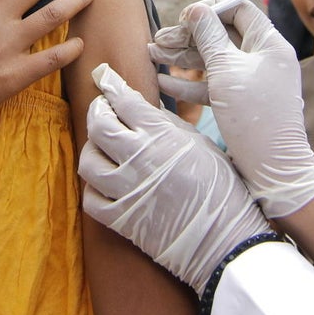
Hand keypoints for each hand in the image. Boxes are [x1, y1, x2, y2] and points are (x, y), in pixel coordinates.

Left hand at [79, 64, 271, 294]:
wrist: (226, 238)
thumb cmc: (221, 186)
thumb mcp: (199, 143)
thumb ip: (167, 124)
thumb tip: (143, 107)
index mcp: (161, 135)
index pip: (123, 100)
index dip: (110, 84)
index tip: (103, 76)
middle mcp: (139, 158)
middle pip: (98, 125)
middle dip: (97, 111)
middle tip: (102, 109)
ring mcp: (127, 190)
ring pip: (88, 161)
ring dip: (92, 149)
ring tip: (103, 148)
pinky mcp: (121, 219)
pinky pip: (90, 198)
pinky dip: (94, 187)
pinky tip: (105, 182)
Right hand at [149, 1, 313, 218]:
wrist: (272, 168)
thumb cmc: (253, 115)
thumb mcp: (226, 70)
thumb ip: (209, 37)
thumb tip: (197, 10)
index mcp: (269, 44)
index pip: (239, 10)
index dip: (210, 10)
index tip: (184, 18)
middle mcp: (262, 59)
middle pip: (222, 34)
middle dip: (188, 36)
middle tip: (158, 40)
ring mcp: (251, 81)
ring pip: (214, 60)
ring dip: (183, 57)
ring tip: (152, 55)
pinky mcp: (241, 103)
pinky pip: (213, 85)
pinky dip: (190, 82)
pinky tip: (164, 81)